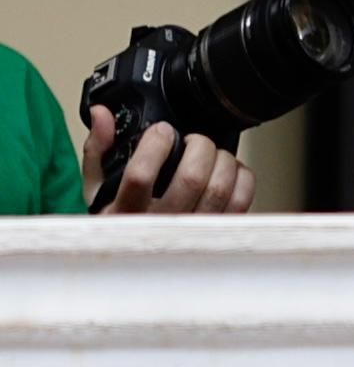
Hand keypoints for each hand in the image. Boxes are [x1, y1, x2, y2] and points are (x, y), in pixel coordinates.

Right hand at [82, 108, 254, 215]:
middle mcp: (158, 226)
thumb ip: (99, 148)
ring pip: (220, 187)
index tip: (161, 131)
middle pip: (191, 178)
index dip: (156, 145)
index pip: (140, 177)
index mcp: (124, 212)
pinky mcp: (218, 232)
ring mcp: (190, 231)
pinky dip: (241, 176)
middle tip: (192, 142)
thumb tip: (102, 114)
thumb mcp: (98, 188)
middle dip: (198, 146)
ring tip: (208, 157)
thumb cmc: (119, 218)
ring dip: (222, 159)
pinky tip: (225, 173)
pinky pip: (240, 199)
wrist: (135, 252)